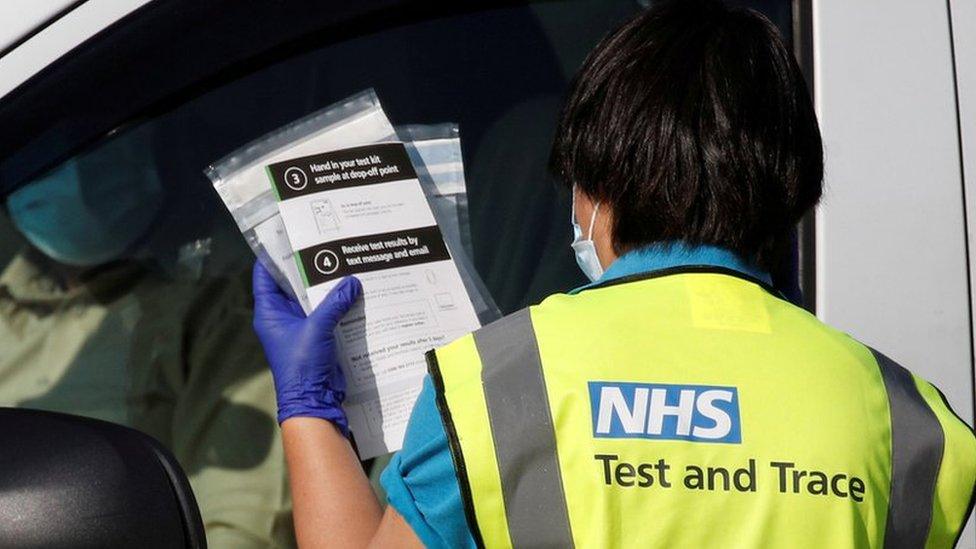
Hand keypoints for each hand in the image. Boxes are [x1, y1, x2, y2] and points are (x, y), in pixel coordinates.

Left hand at [252, 261, 362, 432]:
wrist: (313, 399)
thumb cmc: (302, 364)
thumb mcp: (317, 328)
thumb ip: (334, 303)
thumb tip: (352, 280)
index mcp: (269, 311)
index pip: (265, 274)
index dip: (273, 253)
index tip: (288, 233)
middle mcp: (281, 316)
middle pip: (292, 283)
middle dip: (308, 266)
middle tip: (326, 244)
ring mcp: (299, 326)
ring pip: (311, 298)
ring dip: (326, 285)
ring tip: (344, 262)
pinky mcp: (316, 335)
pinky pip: (326, 312)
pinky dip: (337, 302)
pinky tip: (354, 289)